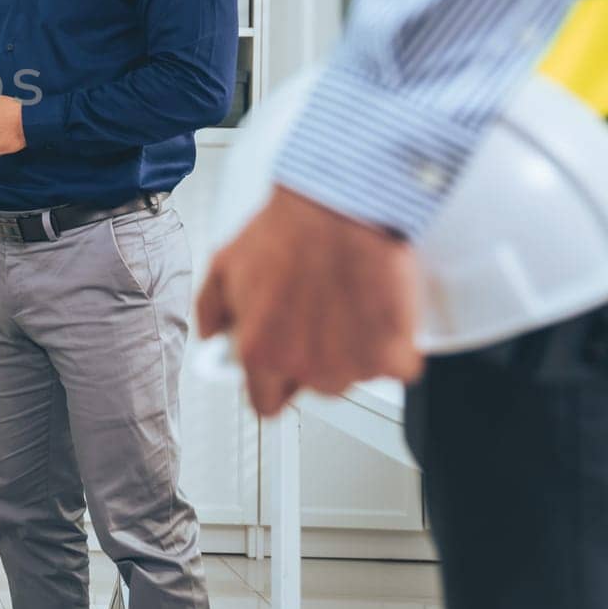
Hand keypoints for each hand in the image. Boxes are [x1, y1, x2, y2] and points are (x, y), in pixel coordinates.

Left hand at [195, 186, 423, 416]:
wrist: (342, 206)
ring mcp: (350, 365)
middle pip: (313, 385)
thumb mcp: (225, 263)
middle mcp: (304, 366)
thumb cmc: (289, 230)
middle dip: (315, 357)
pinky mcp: (393, 355)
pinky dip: (395, 344)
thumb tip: (211, 333)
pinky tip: (379, 310)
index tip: (282, 368)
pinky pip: (398, 365)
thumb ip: (211, 308)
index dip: (273, 382)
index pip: (264, 402)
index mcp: (259, 351)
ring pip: (354, 376)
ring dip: (354, 350)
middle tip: (320, 315)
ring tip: (348, 304)